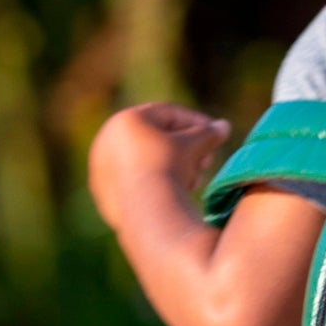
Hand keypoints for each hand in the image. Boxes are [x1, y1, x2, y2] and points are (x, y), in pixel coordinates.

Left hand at [89, 103, 230, 230]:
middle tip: (207, 161)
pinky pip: (135, 182)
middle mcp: (106, 140)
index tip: (215, 134)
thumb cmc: (170, 168)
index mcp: (125, 120)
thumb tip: (224, 127)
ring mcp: (101, 168)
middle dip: (186, 149)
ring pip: (145, 162)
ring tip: (195, 180)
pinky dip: (156, 183)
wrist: (146, 211)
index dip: (196, 123)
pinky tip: (176, 194)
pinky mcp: (103, 193)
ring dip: (174, 167)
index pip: (167, 114)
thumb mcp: (194, 146)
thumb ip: (209, 133)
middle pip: (155, 138)